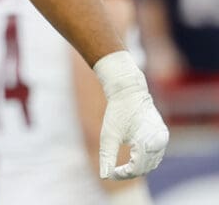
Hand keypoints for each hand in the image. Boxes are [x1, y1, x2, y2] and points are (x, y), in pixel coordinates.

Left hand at [94, 51, 169, 179]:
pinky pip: (155, 155)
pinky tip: (131, 160)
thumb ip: (107, 157)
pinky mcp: (162, 136)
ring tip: (120, 167)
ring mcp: (163, 138)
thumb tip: (104, 176)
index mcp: (148, 141)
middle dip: (130, 172)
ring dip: (138, 168)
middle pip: (146, 167)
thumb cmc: (117, 112)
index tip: (110, 173)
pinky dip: (144, 160)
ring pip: (152, 163)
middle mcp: (159, 141)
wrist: (129, 92)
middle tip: (113, 172)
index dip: (123, 174)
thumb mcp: (108, 135)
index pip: (137, 168)